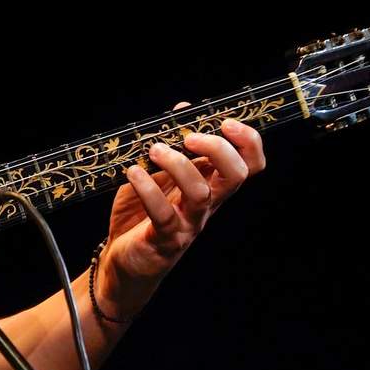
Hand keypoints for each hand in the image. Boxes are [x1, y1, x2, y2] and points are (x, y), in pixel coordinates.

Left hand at [96, 103, 264, 314]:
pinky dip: (147, 188)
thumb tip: (184, 109)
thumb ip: (171, 144)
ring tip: (154, 151)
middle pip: (236, 176)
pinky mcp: (165, 240)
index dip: (248, 142)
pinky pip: (164, 214)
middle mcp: (206, 205)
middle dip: (218, 149)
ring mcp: (188, 224)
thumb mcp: (155, 174)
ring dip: (178, 164)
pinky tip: (132, 173)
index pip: (248, 165)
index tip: (226, 121)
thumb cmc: (140, 215)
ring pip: (201, 193)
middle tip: (189, 137)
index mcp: (210, 186)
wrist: (121, 261)